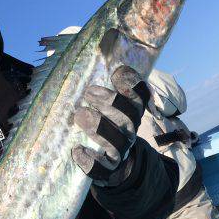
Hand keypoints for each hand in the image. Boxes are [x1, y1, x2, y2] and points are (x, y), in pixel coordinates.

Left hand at [72, 65, 149, 185]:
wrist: (110, 164)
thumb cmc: (101, 123)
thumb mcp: (102, 103)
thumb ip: (96, 79)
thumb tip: (89, 47)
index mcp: (131, 111)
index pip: (141, 96)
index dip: (133, 84)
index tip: (116, 73)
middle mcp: (129, 130)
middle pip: (129, 115)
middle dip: (111, 102)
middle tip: (89, 92)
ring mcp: (120, 151)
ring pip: (117, 142)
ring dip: (100, 127)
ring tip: (80, 115)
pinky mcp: (108, 170)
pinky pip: (102, 169)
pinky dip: (90, 161)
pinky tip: (77, 150)